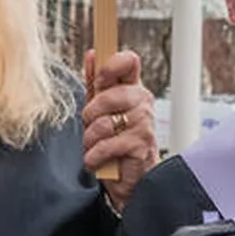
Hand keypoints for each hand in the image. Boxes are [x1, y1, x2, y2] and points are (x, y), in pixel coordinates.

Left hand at [80, 49, 157, 206]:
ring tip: (96, 147)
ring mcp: (144, 123)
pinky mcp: (140, 145)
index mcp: (133, 89)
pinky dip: (94, 156)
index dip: (110, 65)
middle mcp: (142, 102)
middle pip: (108, 94)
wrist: (129, 180)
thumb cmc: (114, 142)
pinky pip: (106, 145)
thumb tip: (92, 55)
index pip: (129, 61)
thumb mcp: (100, 109)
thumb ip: (95, 82)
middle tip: (93, 127)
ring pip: (103, 122)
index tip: (99, 79)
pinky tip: (98, 160)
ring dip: (90, 140)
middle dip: (90, 115)